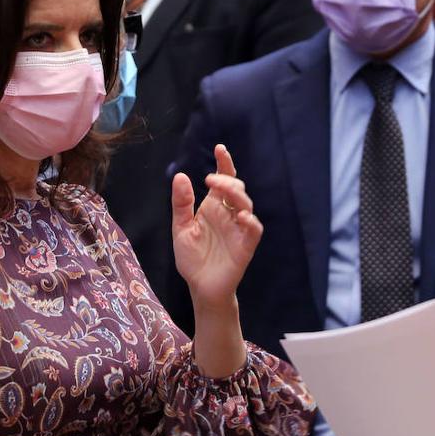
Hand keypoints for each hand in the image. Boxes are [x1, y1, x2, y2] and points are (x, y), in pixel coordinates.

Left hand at [171, 144, 263, 309]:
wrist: (200, 286)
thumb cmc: (192, 258)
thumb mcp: (180, 228)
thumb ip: (181, 204)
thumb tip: (180, 176)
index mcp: (213, 207)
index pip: (223, 180)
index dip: (224, 164)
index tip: (220, 148)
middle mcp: (228, 214)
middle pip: (236, 189)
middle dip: (226, 180)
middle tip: (211, 180)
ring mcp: (239, 229)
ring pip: (246, 205)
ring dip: (236, 195)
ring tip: (223, 190)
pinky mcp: (246, 246)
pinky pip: (254, 230)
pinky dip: (250, 222)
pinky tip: (241, 217)